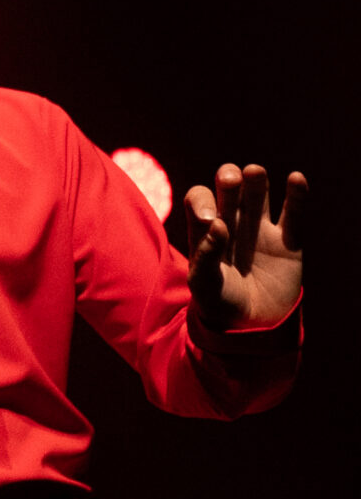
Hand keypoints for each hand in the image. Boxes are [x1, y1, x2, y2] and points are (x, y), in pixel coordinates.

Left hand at [184, 163, 307, 330]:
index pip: (200, 200)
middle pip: (229, 188)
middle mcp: (232, 222)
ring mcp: (260, 228)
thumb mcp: (204, 283)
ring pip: (258, 194)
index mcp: (206, 229)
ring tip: (254, 172)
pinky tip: (296, 179)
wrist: (252, 325)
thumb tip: (216, 224)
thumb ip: (206, 255)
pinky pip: (293, 213)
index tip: (210, 218)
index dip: (202, 200)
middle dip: (228, 179)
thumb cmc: (219, 303)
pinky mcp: (288, 240)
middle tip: (231, 180)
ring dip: (256, 180)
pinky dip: (297, 195)